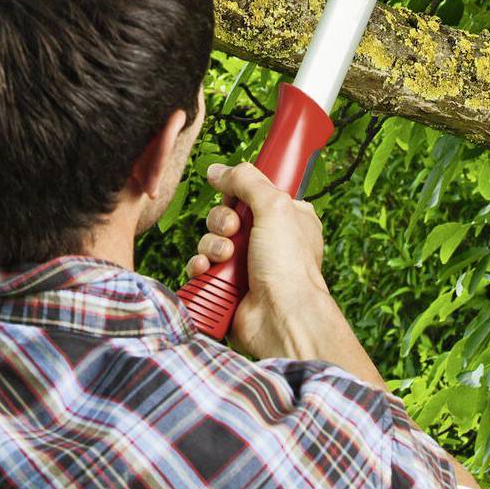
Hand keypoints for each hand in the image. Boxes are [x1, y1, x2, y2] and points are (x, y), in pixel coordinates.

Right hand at [186, 159, 331, 360]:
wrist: (281, 318)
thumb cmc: (289, 266)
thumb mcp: (274, 206)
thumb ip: (246, 180)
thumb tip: (217, 170)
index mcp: (287, 218)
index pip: (253, 192)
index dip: (238, 192)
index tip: (235, 195)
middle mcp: (267, 240)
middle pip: (226, 214)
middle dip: (222, 221)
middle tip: (233, 231)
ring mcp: (247, 265)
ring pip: (211, 240)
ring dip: (211, 245)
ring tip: (224, 257)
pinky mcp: (227, 286)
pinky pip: (202, 266)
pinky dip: (200, 266)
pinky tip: (206, 269)